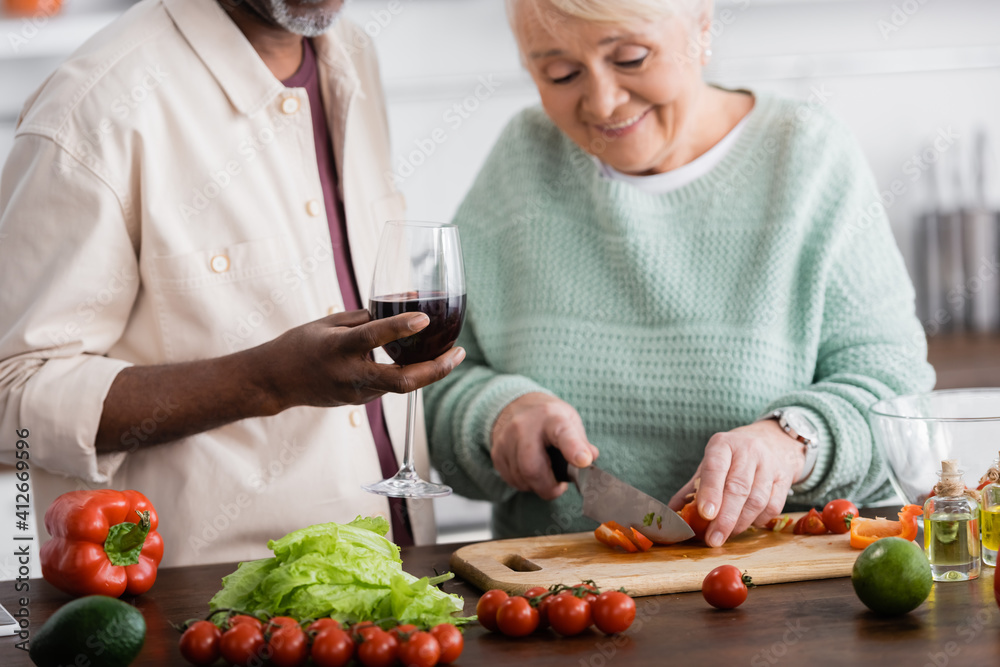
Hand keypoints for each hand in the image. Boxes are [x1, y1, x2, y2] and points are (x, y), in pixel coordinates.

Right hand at [256, 309, 464, 411]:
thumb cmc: (302, 344)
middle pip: (401, 380)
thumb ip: (368, 316)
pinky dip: (411, 374)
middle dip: (436, 369)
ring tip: (452, 353)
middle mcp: (349, 375)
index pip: (373, 337)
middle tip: (459, 353)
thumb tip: (407, 302)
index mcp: (337, 348)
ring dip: (429, 371)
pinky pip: (391, 387)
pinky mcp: (360, 402)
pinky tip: (425, 361)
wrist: (275, 382)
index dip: (400, 327)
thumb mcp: (331, 323)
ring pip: (401, 386)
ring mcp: (356, 394)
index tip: (425, 318)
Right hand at [490, 393, 599, 500]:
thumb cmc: (546, 417)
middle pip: (532, 468)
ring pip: (521, 478)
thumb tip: (591, 457)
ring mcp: (506, 439)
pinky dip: (524, 483)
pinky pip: (511, 480)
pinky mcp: (496, 453)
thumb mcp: (569, 420)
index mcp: (551, 417)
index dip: (574, 449)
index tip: (583, 461)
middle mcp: (524, 426)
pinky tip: (529, 472)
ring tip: (544, 474)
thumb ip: (581, 441)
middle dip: (548, 487)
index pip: (563, 434)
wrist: (513, 405)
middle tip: (558, 487)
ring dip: (536, 485)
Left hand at [667, 420, 805, 546]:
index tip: (705, 514)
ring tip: (727, 534)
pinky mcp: (784, 478)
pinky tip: (747, 524)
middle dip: (725, 517)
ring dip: (741, 522)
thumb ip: (692, 488)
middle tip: (714, 538)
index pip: (715, 467)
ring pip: (757, 499)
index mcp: (723, 444)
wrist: (772, 441)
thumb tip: (672, 513)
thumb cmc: (733, 457)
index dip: (710, 492)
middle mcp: (748, 451)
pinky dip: (759, 520)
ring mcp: (769, 464)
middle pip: (738, 487)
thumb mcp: (710, 463)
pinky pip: (773, 506)